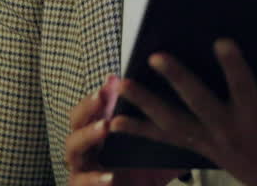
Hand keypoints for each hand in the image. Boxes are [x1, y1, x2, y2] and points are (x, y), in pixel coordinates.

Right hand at [64, 75, 184, 185]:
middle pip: (76, 120)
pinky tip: (110, 176)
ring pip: (73, 148)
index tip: (113, 81)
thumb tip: (184, 95)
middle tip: (103, 97)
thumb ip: (165, 126)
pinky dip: (94, 179)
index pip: (93, 106)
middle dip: (88, 106)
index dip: (100, 93)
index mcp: (102, 129)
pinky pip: (81, 182)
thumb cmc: (149, 174)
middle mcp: (88, 145)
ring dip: (87, 135)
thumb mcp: (161, 148)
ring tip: (105, 127)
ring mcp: (82, 167)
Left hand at [111, 39, 256, 185]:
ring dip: (145, 103)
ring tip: (122, 85)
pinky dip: (138, 131)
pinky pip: (163, 140)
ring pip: (171, 122)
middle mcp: (227, 129)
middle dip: (177, 80)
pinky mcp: (196, 147)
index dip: (232, 65)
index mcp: (255, 118)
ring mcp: (208, 140)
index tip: (221, 41)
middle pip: (198, 103)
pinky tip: (114, 122)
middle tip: (156, 57)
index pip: (243, 88)